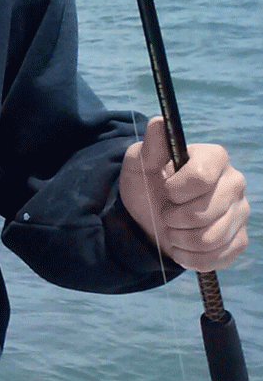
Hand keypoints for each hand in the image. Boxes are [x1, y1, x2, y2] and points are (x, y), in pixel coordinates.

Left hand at [119, 116, 249, 271]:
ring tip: (173, 229)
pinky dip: (190, 257)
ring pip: (210, 238)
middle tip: (166, 213)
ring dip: (180, 239)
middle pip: (205, 212)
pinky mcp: (239, 240)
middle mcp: (235, 183)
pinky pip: (216, 258)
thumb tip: (160, 122)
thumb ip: (150, 146)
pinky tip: (182, 245)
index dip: (176, 190)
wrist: (151, 218)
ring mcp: (241, 213)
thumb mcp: (140, 164)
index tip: (166, 190)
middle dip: (174, 218)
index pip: (202, 176)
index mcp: (215, 158)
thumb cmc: (148, 185)